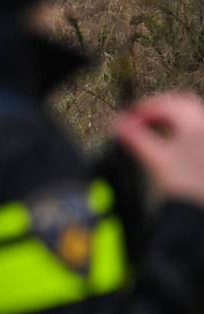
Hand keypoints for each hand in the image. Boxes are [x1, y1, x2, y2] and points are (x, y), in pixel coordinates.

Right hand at [116, 92, 203, 206]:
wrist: (200, 209)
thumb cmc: (185, 186)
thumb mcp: (155, 158)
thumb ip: (135, 137)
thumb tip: (118, 124)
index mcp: (196, 124)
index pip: (168, 104)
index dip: (145, 108)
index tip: (129, 117)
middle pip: (184, 104)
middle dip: (161, 108)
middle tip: (141, 118)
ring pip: (191, 118)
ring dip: (171, 119)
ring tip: (153, 129)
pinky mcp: (203, 155)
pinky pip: (195, 132)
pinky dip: (180, 131)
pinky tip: (170, 143)